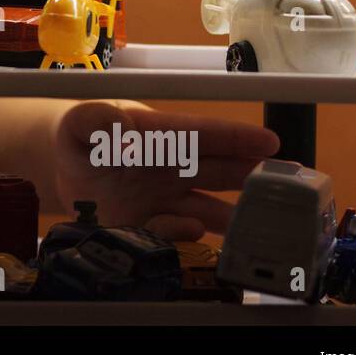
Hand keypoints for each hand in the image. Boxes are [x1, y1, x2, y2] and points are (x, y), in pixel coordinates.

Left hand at [52, 100, 279, 240]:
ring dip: (234, 215)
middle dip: (252, 176)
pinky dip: (187, 235)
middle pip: (219, 171)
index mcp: (160, 135)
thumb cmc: (81, 140)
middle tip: (287, 184)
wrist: (67, 176)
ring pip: (210, 207)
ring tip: (260, 225)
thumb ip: (92, 119)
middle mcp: (173, 168)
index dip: (234, 137)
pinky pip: (178, 234)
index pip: (201, 134)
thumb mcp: (79, 125)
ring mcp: (168, 199)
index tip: (269, 141)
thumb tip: (116, 124)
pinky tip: (191, 233)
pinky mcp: (156, 227)